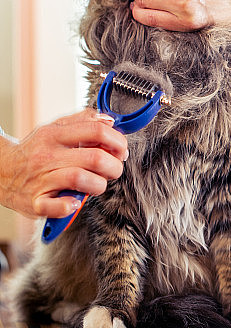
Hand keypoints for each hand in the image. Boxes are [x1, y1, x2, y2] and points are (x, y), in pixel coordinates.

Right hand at [0, 109, 127, 218]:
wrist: (1, 171)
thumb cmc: (36, 151)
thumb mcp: (55, 128)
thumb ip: (83, 121)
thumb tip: (110, 121)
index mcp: (55, 135)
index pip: (96, 131)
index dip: (117, 141)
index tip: (121, 150)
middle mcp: (48, 155)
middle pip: (94, 158)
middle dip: (114, 166)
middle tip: (114, 169)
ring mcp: (41, 179)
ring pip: (81, 179)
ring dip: (99, 184)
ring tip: (97, 184)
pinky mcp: (36, 202)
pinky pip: (56, 207)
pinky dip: (70, 206)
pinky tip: (75, 202)